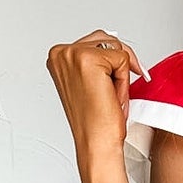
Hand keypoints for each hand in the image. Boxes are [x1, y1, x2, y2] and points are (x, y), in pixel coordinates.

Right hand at [45, 27, 148, 160]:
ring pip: (116, 49)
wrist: (96, 143)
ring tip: (109, 97)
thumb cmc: (96, 121)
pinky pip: (123, 59)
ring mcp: (71, 54)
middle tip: (110, 95)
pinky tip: (111, 97)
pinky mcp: (87, 59)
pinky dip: (123, 81)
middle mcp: (61, 53)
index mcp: (58, 57)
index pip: (96, 42)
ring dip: (120, 76)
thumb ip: (95, 60)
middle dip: (118, 67)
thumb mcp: (90, 82)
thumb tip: (114, 44)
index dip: (111, 64)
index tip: (106, 88)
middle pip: (108, 40)